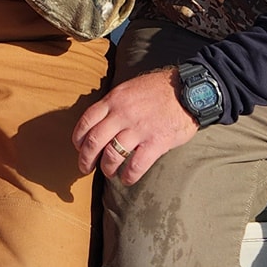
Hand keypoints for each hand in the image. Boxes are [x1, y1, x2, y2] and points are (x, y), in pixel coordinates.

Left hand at [73, 68, 198, 183]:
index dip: (78, 137)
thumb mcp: (131, 88)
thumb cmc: (160, 89)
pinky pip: (136, 165)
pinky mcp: (156, 142)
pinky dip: (128, 176)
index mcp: (115, 99)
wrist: (189, 90)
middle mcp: (123, 114)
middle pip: (94, 141)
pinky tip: (127, 179)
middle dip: (86, 158)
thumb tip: (101, 120)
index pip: (87, 120)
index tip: (78, 147)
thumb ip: (115, 103)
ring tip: (109, 172)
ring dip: (107, 168)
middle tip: (85, 168)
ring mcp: (139, 129)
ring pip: (111, 155)